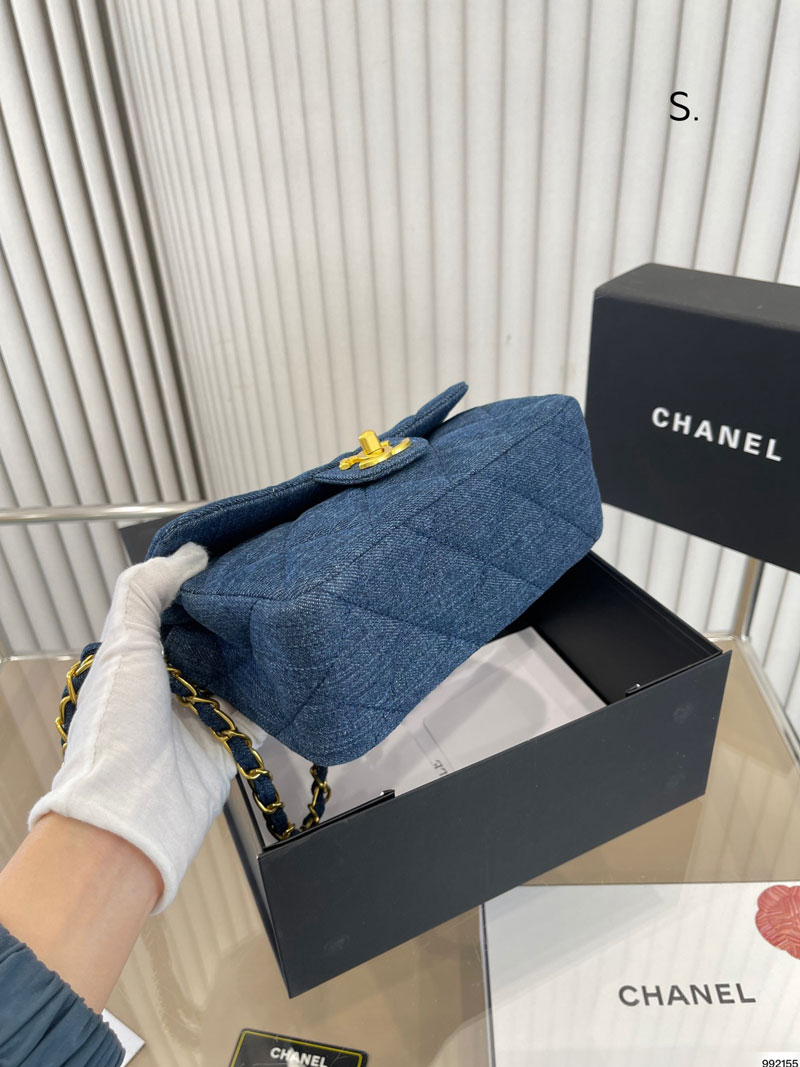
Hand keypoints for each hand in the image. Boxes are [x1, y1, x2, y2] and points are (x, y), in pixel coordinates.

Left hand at [28, 543, 257, 911]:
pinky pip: (261, 708)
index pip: (173, 607)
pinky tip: (298, 664)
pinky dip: (277, 690)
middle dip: (237, 614)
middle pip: (211, 636)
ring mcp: (202, 711)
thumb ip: (146, 591)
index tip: (233, 554)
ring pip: (239, 668)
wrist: (133, 810)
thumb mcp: (123, 642)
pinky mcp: (230, 738)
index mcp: (137, 656)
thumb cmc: (118, 726)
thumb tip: (190, 555)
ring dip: (260, 649)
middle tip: (274, 580)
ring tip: (291, 612)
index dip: (199, 583)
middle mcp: (170, 681)